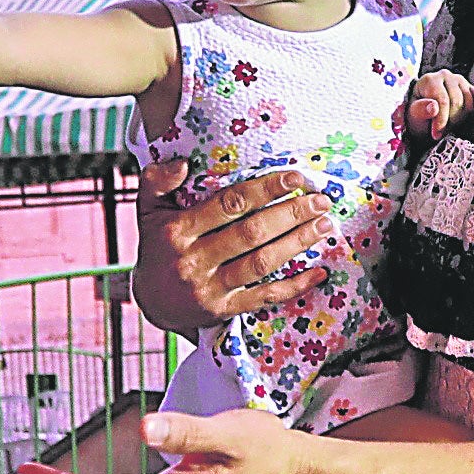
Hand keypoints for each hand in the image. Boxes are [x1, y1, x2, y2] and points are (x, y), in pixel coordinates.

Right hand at [152, 160, 331, 319]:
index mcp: (178, 230)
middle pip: (251, 233)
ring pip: (261, 263)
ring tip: (325, 226)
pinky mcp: (224, 311)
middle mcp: (194, 259)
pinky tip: (318, 272)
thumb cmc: (158, 247)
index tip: (295, 178)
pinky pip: (264, 297)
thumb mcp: (148, 210)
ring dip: (297, 243)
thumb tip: (182, 163)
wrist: (151, 303)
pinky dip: (294, 286)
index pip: (228, 204)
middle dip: (290, 214)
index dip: (264, 189)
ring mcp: (210, 288)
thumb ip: (157, 181)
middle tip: (321, 201)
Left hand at [401, 71, 473, 146]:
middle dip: (451, 121)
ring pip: (469, 102)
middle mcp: (445, 75)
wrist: (426, 120)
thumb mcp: (413, 117)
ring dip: (461, 118)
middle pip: (457, 102)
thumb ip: (420, 110)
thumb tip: (433, 106)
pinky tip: (465, 116)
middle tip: (443, 131)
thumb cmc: (418, 117)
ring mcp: (459, 80)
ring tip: (449, 125)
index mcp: (429, 80)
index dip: (441, 120)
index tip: (436, 134)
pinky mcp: (470, 87)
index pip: (442, 100)